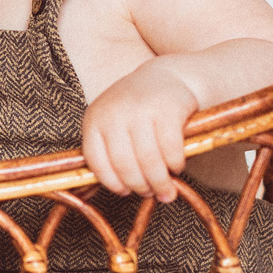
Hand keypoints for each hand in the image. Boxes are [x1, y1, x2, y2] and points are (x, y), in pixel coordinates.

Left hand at [81, 62, 201, 200]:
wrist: (166, 77)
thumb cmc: (136, 111)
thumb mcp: (113, 123)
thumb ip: (108, 151)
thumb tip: (99, 194)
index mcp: (94, 118)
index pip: (96, 160)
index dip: (111, 182)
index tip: (125, 192)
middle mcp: (114, 112)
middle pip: (124, 164)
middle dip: (139, 186)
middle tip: (151, 194)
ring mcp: (141, 109)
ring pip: (148, 160)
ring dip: (160, 182)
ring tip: (166, 190)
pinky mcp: (168, 109)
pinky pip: (171, 149)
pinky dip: (175, 165)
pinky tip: (177, 167)